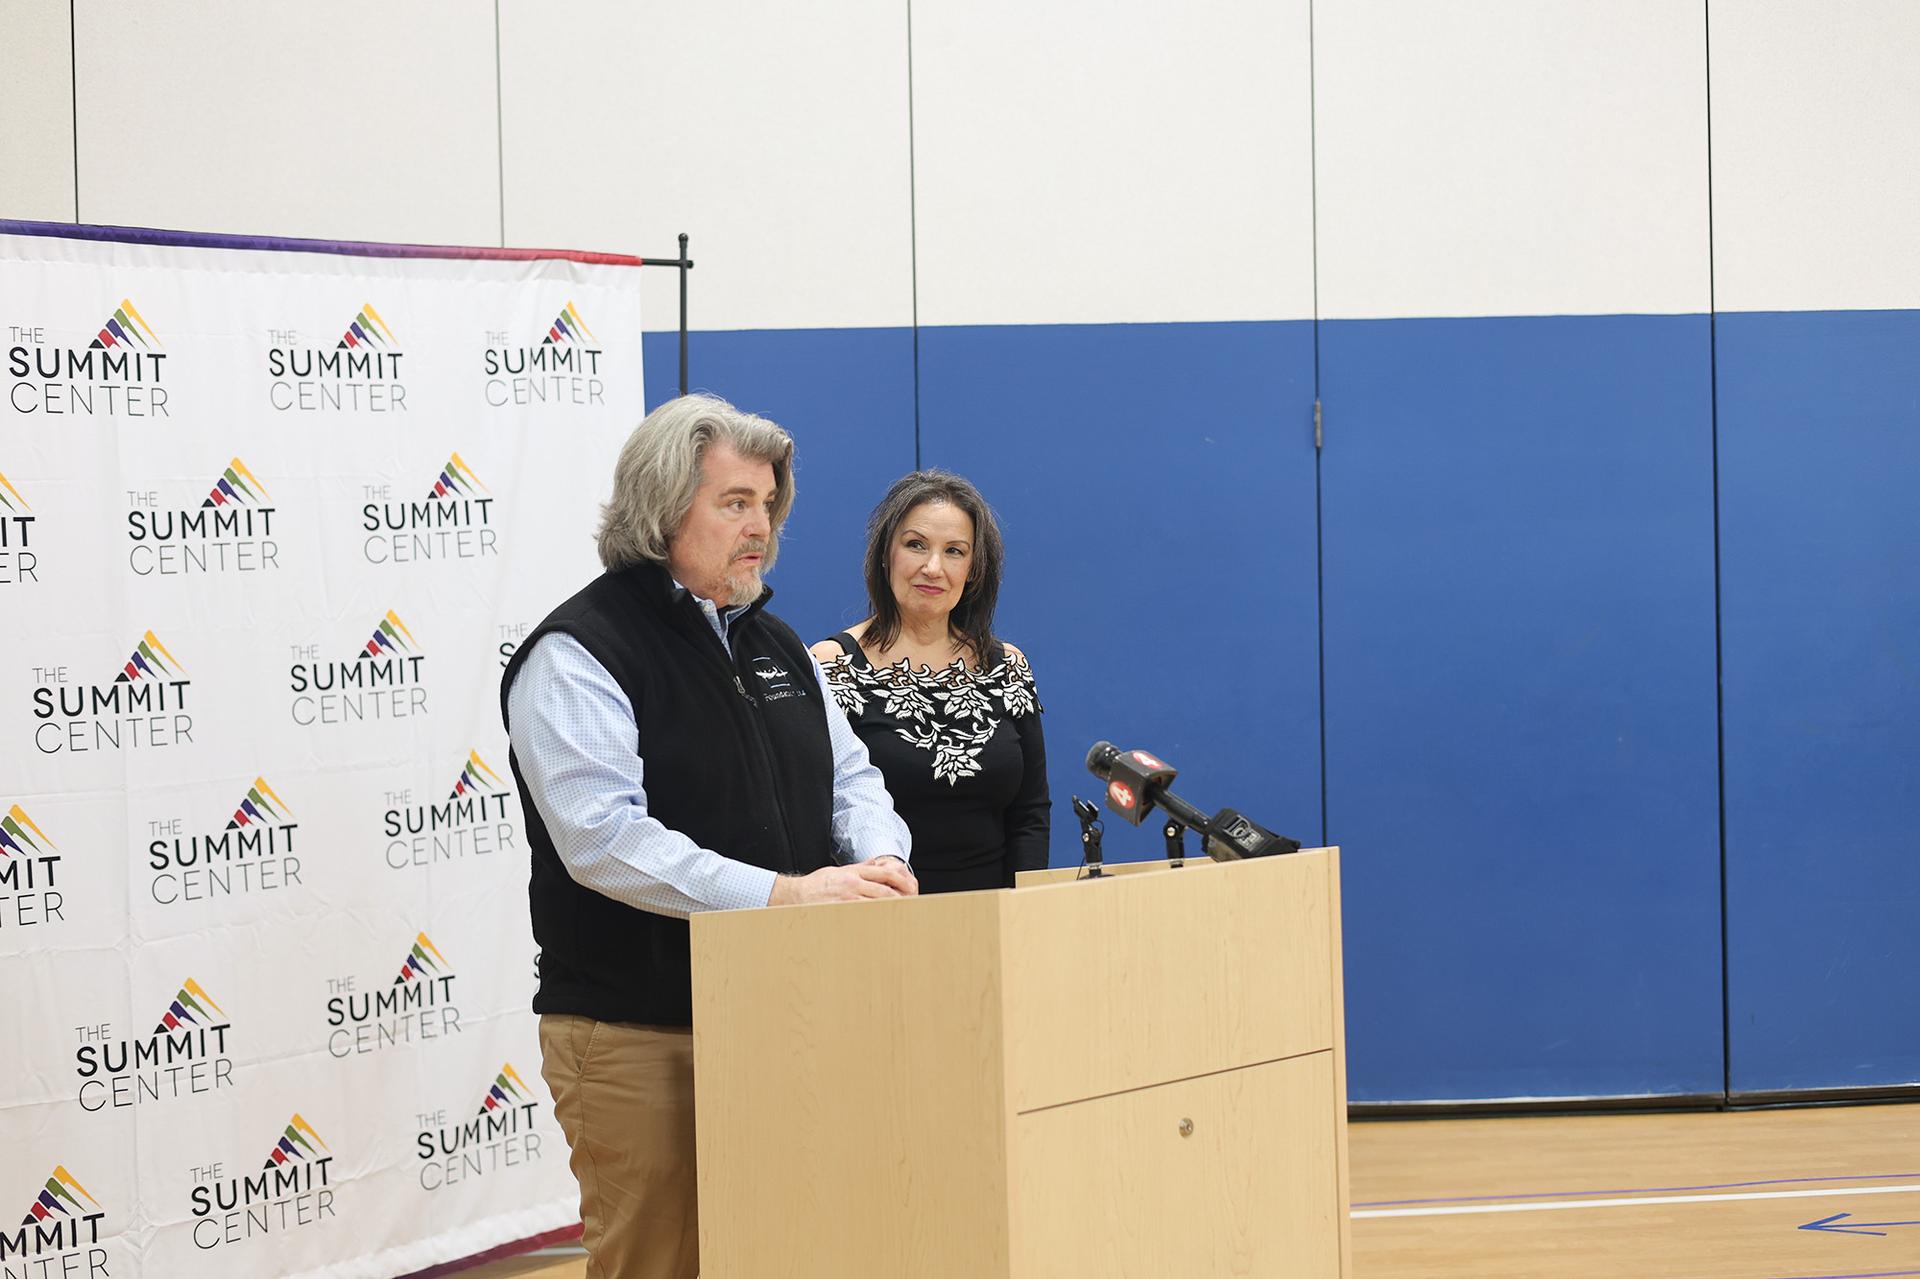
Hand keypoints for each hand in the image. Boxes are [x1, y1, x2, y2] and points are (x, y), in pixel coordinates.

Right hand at [768, 860, 917, 905]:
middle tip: (912, 904)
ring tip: (903, 915)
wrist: (795, 895)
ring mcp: (847, 898)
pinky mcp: (842, 911)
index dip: (900, 880)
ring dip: (891, 909)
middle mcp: (852, 883)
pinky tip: (884, 923)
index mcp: (853, 872)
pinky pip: (864, 915)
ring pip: (877, 903)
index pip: (883, 873)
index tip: (910, 887)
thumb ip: (858, 868)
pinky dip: (876, 918)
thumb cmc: (816, 884)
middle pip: (884, 890)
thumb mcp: (838, 870)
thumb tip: (875, 864)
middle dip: (901, 897)